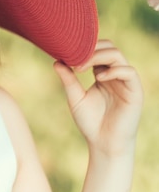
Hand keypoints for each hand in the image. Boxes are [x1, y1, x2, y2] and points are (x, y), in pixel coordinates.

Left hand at [53, 40, 142, 156]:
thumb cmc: (90, 122)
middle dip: (91, 48)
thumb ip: (68, 79)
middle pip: (109, 47)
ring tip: (81, 67)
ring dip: (98, 56)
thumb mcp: (75, 97)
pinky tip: (98, 78)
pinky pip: (129, 72)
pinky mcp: (135, 91)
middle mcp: (115, 75)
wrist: (103, 144)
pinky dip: (113, 70)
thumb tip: (56, 60)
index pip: (98, 50)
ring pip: (118, 56)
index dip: (84, 48)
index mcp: (102, 74)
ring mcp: (126, 82)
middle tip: (74, 58)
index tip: (66, 54)